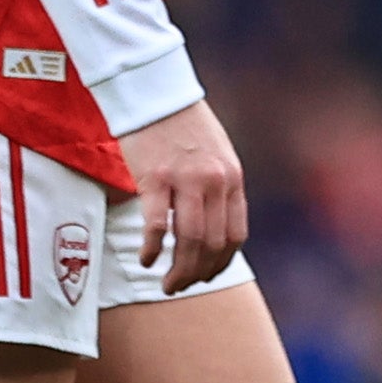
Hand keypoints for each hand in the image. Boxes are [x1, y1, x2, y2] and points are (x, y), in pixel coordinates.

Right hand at [119, 97, 247, 294]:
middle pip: (212, 243)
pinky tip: (146, 259)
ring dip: (178, 270)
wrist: (159, 96)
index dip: (220, 264)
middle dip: (197, 274)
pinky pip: (158, 224)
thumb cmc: (186, 129)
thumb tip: (216, 233)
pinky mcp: (155, 177)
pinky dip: (153, 249)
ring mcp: (186, 179)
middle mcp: (215, 181)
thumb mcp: (218, 158)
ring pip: (189, 240)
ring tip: (166, 283)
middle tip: (179, 286)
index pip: (235, 235)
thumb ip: (220, 191)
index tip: (205, 277)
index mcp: (233, 179)